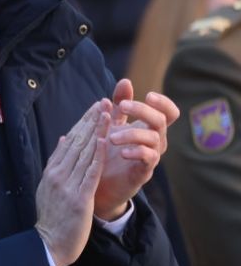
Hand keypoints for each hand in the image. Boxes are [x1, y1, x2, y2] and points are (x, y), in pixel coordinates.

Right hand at [35, 101, 108, 265]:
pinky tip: (106, 141)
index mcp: (51, 172)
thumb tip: (61, 141)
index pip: (68, 141)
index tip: (94, 108)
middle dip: (91, 121)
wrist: (48, 244)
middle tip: (104, 102)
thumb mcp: (48, 188)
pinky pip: (91, 172)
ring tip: (108, 113)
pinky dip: (98, 155)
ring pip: (85, 153)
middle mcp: (58, 174)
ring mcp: (68, 185)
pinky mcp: (79, 197)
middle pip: (77, 142)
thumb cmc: (52, 219)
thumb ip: (56, 165)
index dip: (82, 123)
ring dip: (98, 131)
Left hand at [94, 79, 178, 219]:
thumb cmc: (106, 152)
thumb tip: (125, 80)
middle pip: (162, 120)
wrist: (97, 185)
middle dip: (143, 110)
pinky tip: (123, 152)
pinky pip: (149, 159)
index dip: (164, 102)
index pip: (168, 113)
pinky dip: (138, 152)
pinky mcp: (144, 172)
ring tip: (112, 137)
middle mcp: (154, 141)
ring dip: (134, 133)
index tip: (148, 94)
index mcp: (148, 128)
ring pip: (155, 139)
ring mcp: (151, 157)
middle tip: (124, 106)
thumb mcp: (110, 125)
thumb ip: (119, 105)